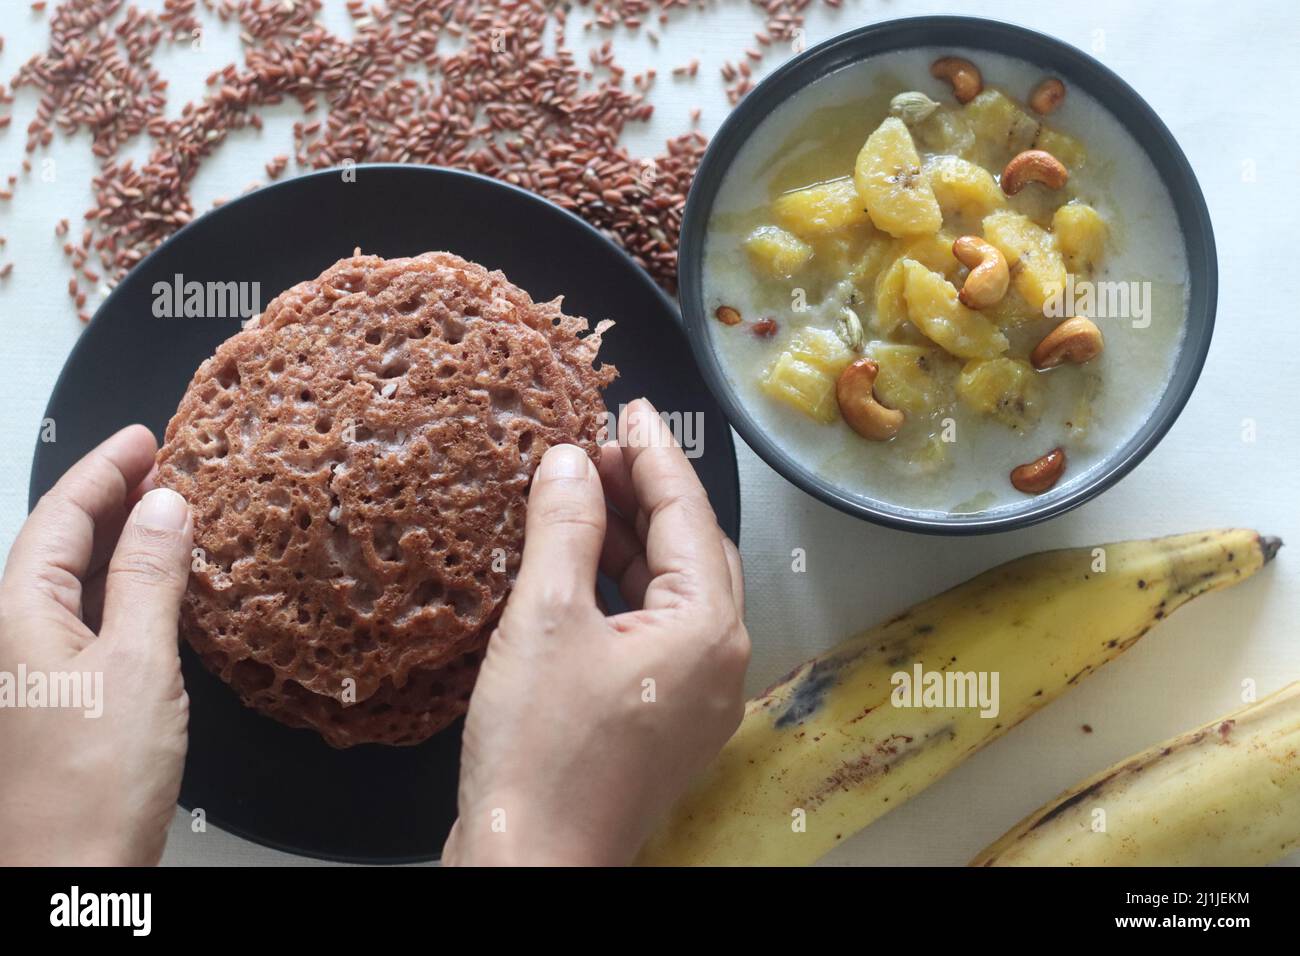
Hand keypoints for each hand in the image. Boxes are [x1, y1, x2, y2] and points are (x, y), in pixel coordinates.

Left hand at [0, 425, 192, 864]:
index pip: (60, 515)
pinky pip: (89, 620)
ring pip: (75, 582)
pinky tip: (160, 593)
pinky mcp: (61, 702)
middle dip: (111, 496)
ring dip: (121, 542)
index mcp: (20, 615)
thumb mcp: (138, 665)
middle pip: (60, 543)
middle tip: (164, 464)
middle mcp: (16, 637)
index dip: (104, 468)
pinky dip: (125, 590)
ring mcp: (35, 671)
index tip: (146, 437)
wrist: (69, 879)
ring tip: (169, 512)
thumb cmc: (93, 784)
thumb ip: (150, 579)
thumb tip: (167, 506)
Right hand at [444, 398, 748, 865]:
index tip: (630, 404)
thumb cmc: (539, 755)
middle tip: (596, 448)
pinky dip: (624, 589)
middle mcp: (719, 661)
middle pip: (693, 547)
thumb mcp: (544, 619)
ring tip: (583, 495)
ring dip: (634, 540)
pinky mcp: (664, 718)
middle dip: (647, 492)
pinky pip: (657, 629)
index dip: (653, 451)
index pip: (688, 512)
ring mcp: (696, 695)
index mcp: (708, 629)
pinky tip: (582, 567)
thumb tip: (568, 461)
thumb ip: (563, 528)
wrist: (529, 867)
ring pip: (676, 590)